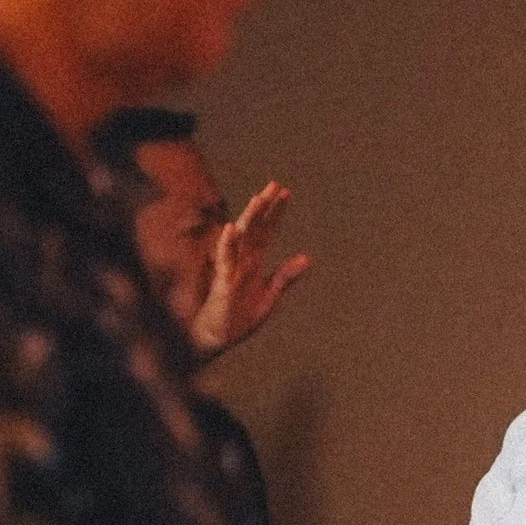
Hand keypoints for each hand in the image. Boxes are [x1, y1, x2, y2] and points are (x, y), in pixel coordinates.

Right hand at [189, 181, 312, 359]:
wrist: (219, 338)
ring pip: (240, 237)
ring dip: (248, 218)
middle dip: (264, 207)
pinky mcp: (222, 282)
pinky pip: (224, 260)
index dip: (275, 213)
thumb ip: (285, 276)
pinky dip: (227, 244)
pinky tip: (231, 229)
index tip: (285, 192)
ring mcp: (231, 268)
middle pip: (254, 227)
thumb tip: (306, 258)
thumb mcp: (270, 296)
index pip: (266, 231)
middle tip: (274, 185)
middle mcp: (242, 260)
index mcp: (254, 261)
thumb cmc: (240, 317)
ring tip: (258, 199)